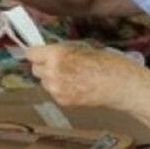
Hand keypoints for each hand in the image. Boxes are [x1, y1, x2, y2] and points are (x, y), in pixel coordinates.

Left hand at [25, 44, 148, 110]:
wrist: (119, 84)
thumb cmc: (105, 62)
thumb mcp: (79, 47)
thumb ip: (59, 51)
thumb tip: (46, 52)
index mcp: (56, 55)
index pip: (31, 54)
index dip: (36, 53)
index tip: (39, 53)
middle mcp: (53, 72)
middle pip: (35, 69)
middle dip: (43, 66)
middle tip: (57, 64)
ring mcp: (57, 89)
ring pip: (44, 82)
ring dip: (51, 78)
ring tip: (70, 75)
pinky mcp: (63, 101)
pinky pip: (53, 92)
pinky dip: (60, 89)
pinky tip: (75, 85)